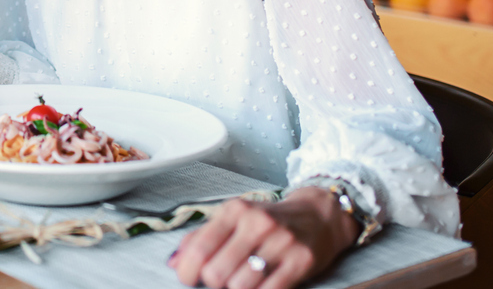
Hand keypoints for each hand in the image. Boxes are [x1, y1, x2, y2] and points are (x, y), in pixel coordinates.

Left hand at [169, 188, 359, 288]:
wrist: (318, 215)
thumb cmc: (269, 220)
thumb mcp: (233, 219)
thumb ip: (201, 237)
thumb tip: (174, 261)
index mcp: (233, 210)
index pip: (198, 249)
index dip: (187, 271)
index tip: (189, 277)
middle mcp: (256, 223)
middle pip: (216, 272)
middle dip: (214, 283)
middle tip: (222, 279)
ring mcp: (280, 241)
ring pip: (239, 285)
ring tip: (243, 280)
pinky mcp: (301, 260)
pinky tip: (259, 285)